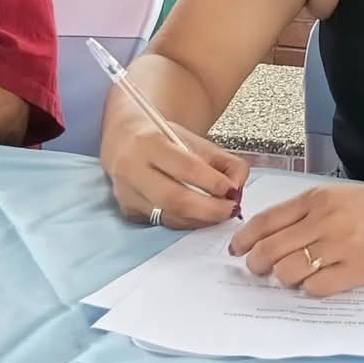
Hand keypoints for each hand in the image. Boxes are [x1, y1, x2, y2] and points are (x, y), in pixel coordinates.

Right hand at [101, 119, 248, 229]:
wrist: (126, 140)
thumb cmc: (167, 141)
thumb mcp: (198, 142)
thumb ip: (226, 162)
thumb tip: (237, 189)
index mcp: (150, 142)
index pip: (185, 167)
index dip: (212, 182)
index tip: (232, 190)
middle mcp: (132, 168)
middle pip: (174, 198)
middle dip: (209, 209)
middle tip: (231, 210)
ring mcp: (127, 193)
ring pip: (169, 215)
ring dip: (200, 219)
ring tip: (220, 213)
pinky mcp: (128, 211)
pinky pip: (163, 221)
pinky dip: (187, 221)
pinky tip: (200, 216)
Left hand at [229, 174, 363, 296]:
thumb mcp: (342, 196)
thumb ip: (309, 213)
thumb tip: (273, 237)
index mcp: (317, 199)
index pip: (265, 221)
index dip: (244, 239)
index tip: (236, 250)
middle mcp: (325, 221)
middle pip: (269, 250)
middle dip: (257, 265)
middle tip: (260, 271)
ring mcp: (342, 246)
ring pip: (288, 272)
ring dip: (283, 280)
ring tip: (292, 279)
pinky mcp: (359, 270)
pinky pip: (317, 288)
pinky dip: (311, 290)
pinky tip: (319, 284)